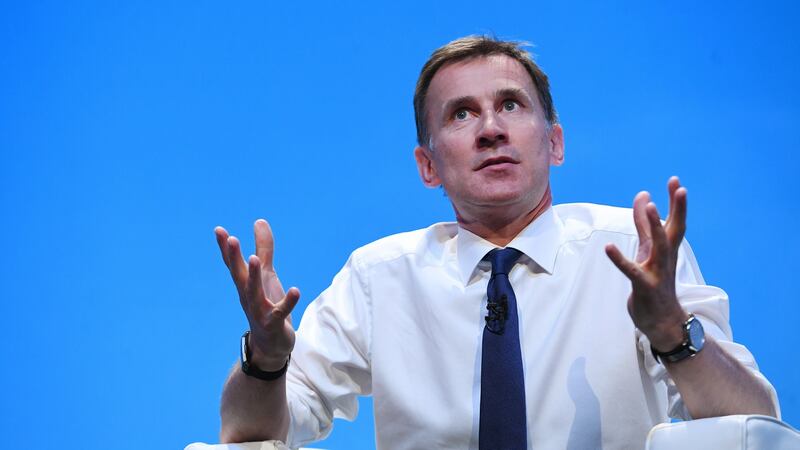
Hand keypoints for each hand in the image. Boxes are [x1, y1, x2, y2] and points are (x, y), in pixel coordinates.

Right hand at [215, 219, 300, 370]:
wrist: (270, 345)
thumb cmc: (266, 305)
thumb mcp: (267, 274)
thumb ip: (264, 248)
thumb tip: (260, 220)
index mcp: (245, 285)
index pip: (233, 264)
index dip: (226, 248)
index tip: (218, 230)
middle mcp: (248, 297)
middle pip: (239, 276)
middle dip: (234, 258)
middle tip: (231, 239)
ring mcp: (260, 311)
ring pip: (254, 293)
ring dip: (253, 276)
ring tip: (253, 258)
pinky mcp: (274, 324)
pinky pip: (280, 312)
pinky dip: (288, 302)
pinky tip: (296, 290)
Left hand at [605, 177, 688, 351]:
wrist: (662, 321)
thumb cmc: (654, 282)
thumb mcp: (648, 251)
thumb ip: (644, 226)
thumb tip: (643, 197)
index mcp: (667, 250)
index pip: (674, 222)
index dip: (675, 202)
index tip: (676, 181)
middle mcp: (666, 258)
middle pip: (675, 230)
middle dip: (677, 209)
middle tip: (680, 188)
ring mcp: (657, 272)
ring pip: (660, 246)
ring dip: (655, 226)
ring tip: (650, 206)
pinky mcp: (644, 287)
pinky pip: (632, 271)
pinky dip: (620, 259)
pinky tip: (608, 247)